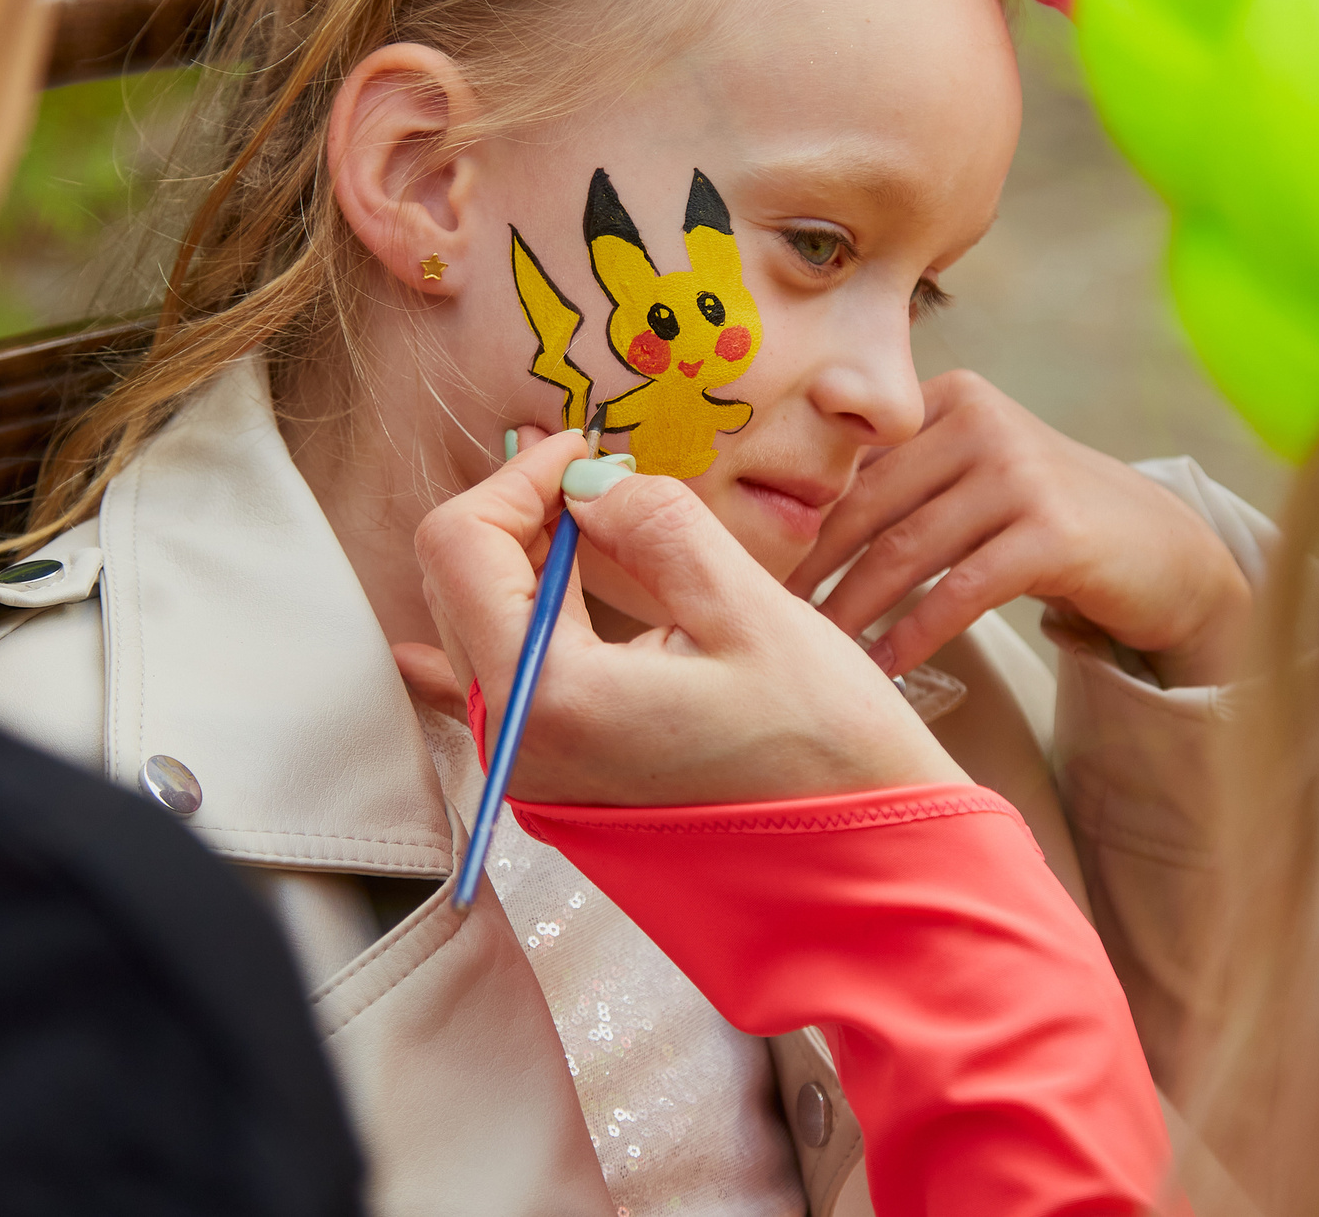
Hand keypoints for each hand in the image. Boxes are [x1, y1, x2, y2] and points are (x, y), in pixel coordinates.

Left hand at [407, 428, 966, 806]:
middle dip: (519, 512)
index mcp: (550, 696)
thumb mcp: (747, 610)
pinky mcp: (566, 781)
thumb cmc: (825, 755)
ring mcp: (535, 770)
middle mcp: (518, 742)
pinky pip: (507, 681)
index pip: (460, 547)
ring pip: (481, 626)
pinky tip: (536, 587)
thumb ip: (654, 525)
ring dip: (528, 560)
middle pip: (456, 584)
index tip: (583, 448)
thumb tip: (591, 479)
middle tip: (595, 473)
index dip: (518, 476)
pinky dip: (523, 617)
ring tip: (599, 520)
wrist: (863, 869)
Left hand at [788, 372, 1252, 684]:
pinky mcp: (1052, 533)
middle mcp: (982, 421)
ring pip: (904, 552)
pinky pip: (958, 593)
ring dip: (851, 610)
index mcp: (950, 399)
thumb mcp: (977, 474)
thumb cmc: (1046, 519)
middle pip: (867, 504)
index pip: (854, 461)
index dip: (799, 520)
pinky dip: (911, 635)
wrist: (1161, 549)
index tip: (755, 569)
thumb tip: (792, 524)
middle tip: (766, 618)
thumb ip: (905, 478)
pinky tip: (881, 669)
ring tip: (816, 651)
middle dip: (811, 568)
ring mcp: (1019, 474)